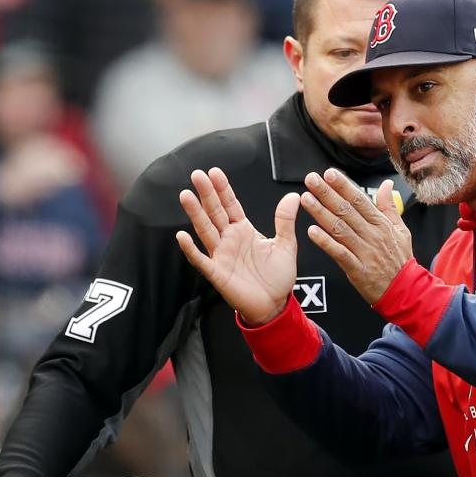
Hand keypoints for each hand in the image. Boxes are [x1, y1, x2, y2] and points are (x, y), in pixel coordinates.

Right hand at [176, 168, 299, 324]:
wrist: (275, 305)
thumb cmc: (278, 276)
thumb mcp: (286, 244)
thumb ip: (285, 220)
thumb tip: (294, 196)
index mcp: (244, 230)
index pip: (230, 205)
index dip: (222, 189)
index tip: (214, 172)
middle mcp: (229, 239)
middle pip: (215, 213)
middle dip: (206, 194)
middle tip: (197, 175)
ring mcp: (221, 255)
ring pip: (205, 230)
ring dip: (195, 214)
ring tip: (186, 195)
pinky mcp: (217, 273)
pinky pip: (201, 260)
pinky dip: (191, 249)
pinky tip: (181, 236)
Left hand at [301, 169, 412, 303]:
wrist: (405, 290)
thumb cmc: (400, 260)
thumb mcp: (401, 230)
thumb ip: (390, 206)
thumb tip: (386, 185)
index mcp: (381, 224)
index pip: (359, 200)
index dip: (343, 186)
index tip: (329, 173)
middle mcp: (372, 235)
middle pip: (346, 210)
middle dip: (327, 193)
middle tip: (311, 179)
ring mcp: (364, 252)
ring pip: (339, 228)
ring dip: (321, 213)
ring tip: (306, 199)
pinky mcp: (357, 269)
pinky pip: (339, 253)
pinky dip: (325, 242)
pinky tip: (312, 232)